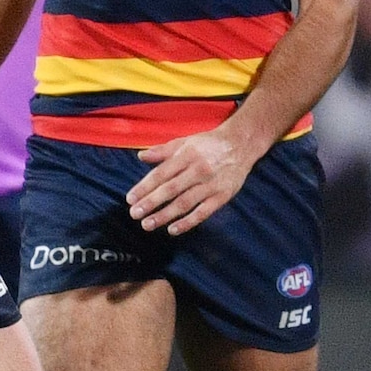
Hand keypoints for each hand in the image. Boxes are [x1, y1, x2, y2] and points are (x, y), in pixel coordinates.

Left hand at [126, 129, 256, 235]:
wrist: (240, 145)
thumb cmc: (207, 144)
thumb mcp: (184, 141)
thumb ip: (162, 150)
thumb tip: (141, 156)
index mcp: (186, 155)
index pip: (161, 174)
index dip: (145, 187)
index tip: (130, 199)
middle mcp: (197, 170)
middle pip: (170, 189)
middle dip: (151, 203)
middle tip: (134, 214)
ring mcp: (210, 185)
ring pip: (184, 203)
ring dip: (165, 215)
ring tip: (147, 224)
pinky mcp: (221, 197)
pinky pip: (202, 212)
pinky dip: (188, 222)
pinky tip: (173, 229)